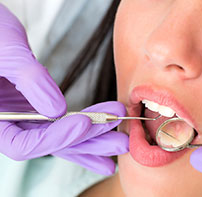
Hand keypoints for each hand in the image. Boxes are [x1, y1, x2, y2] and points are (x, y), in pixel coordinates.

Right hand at [0, 4, 127, 174]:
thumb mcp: (5, 51)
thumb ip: (29, 80)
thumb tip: (57, 110)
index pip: (23, 144)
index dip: (56, 138)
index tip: (84, 122)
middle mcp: (8, 122)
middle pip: (50, 144)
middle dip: (87, 142)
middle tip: (119, 142)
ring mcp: (24, 114)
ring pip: (59, 135)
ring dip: (92, 138)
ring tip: (120, 141)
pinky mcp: (37, 104)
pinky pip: (61, 120)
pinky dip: (83, 124)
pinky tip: (102, 128)